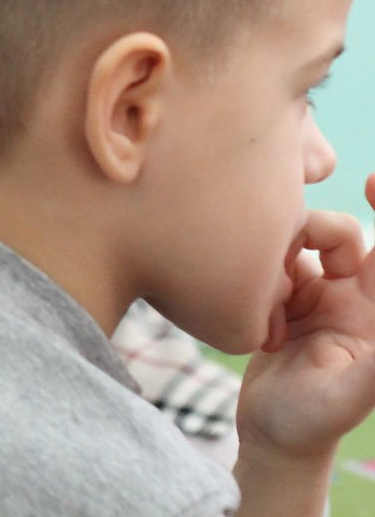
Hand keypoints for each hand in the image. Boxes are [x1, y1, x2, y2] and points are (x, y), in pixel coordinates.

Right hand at [239, 175, 374, 458]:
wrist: (271, 438)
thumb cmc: (314, 423)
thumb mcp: (350, 397)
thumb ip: (373, 365)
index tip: (372, 179)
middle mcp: (351, 296)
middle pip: (338, 235)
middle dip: (314, 235)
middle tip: (292, 262)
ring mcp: (314, 295)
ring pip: (295, 243)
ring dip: (277, 263)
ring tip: (270, 308)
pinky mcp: (280, 297)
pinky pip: (266, 264)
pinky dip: (255, 280)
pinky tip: (257, 321)